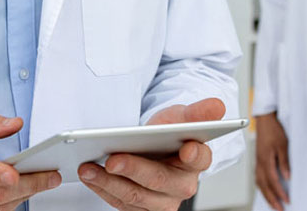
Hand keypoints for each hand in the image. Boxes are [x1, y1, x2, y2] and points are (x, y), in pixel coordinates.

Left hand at [78, 98, 224, 209]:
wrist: (151, 147)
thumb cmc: (167, 133)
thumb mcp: (179, 116)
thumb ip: (196, 112)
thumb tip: (218, 105)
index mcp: (197, 159)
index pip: (200, 158)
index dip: (194, 153)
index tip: (186, 145)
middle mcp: (183, 185)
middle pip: (160, 181)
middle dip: (134, 170)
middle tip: (112, 159)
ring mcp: (162, 201)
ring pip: (136, 197)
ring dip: (110, 182)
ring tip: (89, 167)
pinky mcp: (143, 209)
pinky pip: (122, 204)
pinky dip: (103, 189)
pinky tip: (89, 175)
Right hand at [254, 112, 290, 210]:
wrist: (265, 119)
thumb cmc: (273, 130)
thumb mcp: (283, 145)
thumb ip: (284, 162)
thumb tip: (287, 176)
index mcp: (265, 159)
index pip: (272, 180)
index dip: (279, 192)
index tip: (287, 200)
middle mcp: (259, 162)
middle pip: (263, 185)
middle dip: (271, 198)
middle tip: (279, 209)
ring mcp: (257, 161)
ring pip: (259, 182)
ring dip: (266, 194)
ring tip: (273, 204)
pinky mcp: (258, 160)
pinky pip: (258, 177)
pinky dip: (262, 186)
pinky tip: (267, 190)